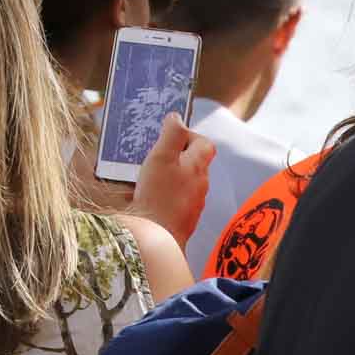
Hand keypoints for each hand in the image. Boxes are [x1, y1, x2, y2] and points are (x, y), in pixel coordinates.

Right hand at [130, 115, 214, 254]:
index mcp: (198, 167)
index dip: (190, 135)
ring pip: (185, 181)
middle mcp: (201, 185)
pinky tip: (149, 193)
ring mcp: (194, 203)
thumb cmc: (159, 195)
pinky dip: (166, 191)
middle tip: (155, 153)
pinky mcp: (183, 217)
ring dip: (170, 173)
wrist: (157, 237)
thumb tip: (177, 118)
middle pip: (195, 162)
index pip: (205, 144)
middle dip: (176, 154)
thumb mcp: (162, 157)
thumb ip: (172, 135)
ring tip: (148, 172)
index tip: (169, 135)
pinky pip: (177, 198)